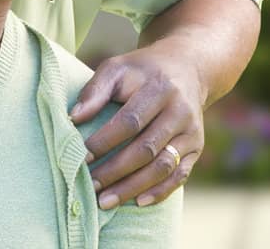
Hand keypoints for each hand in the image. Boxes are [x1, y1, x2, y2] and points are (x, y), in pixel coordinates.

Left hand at [73, 44, 204, 208]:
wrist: (188, 67)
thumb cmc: (142, 71)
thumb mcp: (118, 68)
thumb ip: (95, 91)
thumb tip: (73, 119)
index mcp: (159, 87)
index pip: (130, 121)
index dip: (105, 142)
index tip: (81, 157)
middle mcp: (180, 110)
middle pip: (146, 148)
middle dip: (115, 171)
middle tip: (89, 187)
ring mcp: (191, 131)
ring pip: (163, 166)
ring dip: (133, 187)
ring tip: (105, 202)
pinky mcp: (196, 146)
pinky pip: (180, 175)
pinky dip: (160, 191)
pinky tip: (138, 202)